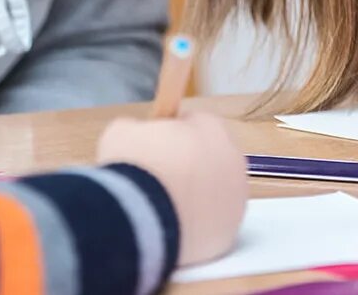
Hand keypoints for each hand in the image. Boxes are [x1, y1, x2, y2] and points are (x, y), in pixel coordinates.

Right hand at [97, 111, 245, 265]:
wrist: (141, 219)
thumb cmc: (135, 166)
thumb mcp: (123, 131)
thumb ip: (139, 129)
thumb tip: (140, 138)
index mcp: (213, 130)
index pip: (198, 122)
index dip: (174, 132)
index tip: (154, 144)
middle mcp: (233, 163)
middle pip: (211, 158)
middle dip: (190, 164)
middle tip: (159, 176)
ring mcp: (234, 202)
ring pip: (214, 194)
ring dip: (194, 196)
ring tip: (162, 206)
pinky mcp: (226, 235)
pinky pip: (210, 224)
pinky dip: (194, 224)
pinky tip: (169, 227)